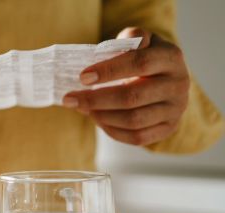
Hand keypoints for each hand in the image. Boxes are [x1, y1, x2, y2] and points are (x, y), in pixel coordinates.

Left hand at [63, 28, 189, 145]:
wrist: (168, 80)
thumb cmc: (146, 57)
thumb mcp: (141, 41)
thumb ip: (131, 38)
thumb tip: (111, 49)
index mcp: (171, 58)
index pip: (139, 63)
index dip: (109, 70)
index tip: (82, 77)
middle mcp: (178, 85)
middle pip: (133, 97)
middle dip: (96, 99)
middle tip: (70, 99)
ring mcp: (175, 109)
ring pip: (133, 120)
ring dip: (102, 116)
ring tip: (82, 108)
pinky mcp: (168, 128)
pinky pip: (137, 137)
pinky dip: (112, 130)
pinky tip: (97, 119)